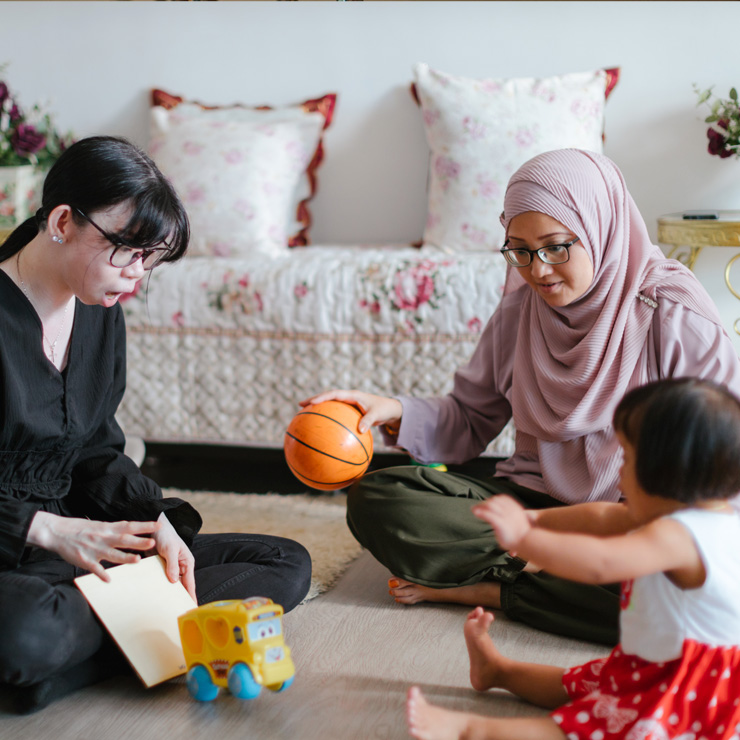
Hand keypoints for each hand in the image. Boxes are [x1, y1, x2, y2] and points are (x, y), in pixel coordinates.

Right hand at [27, 511, 160, 581]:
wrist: (57, 531)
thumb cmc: (80, 529)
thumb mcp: (100, 525)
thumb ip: (114, 529)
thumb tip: (131, 528)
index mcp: (108, 528)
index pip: (129, 526)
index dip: (144, 526)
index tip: (158, 526)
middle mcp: (103, 537)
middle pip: (123, 539)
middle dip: (138, 542)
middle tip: (152, 543)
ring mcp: (93, 549)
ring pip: (111, 554)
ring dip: (124, 557)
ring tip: (137, 560)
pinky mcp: (83, 559)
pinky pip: (94, 568)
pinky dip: (101, 573)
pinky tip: (109, 580)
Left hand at [151, 512, 196, 602]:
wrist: (154, 528)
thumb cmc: (166, 535)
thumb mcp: (170, 549)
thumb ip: (172, 565)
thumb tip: (174, 581)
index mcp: (187, 563)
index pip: (190, 584)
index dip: (191, 596)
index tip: (193, 608)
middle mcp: (181, 567)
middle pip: (182, 586)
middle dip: (181, 598)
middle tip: (178, 613)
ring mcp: (171, 568)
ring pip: (172, 585)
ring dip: (169, 594)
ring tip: (167, 609)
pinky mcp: (162, 568)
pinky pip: (162, 580)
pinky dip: (160, 587)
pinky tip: (156, 596)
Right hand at [300, 389, 402, 434]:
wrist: (389, 409)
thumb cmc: (383, 410)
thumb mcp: (377, 415)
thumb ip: (368, 421)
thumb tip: (360, 431)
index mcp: (353, 395)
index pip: (334, 394)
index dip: (322, 397)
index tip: (312, 402)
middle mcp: (348, 397)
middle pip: (327, 397)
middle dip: (314, 400)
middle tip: (300, 405)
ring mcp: (347, 403)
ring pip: (329, 404)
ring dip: (318, 407)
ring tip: (304, 413)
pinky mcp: (348, 410)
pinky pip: (335, 413)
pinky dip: (326, 417)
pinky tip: (319, 427)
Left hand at [472, 495, 531, 552]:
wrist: (529, 544)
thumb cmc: (523, 538)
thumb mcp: (518, 524)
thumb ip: (512, 520)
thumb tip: (506, 525)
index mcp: (516, 509)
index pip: (503, 499)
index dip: (493, 500)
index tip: (486, 503)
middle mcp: (511, 510)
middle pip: (495, 501)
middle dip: (485, 503)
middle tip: (476, 507)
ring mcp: (506, 516)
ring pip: (491, 506)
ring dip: (481, 506)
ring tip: (473, 510)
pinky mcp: (501, 524)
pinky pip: (489, 515)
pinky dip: (481, 513)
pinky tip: (476, 513)